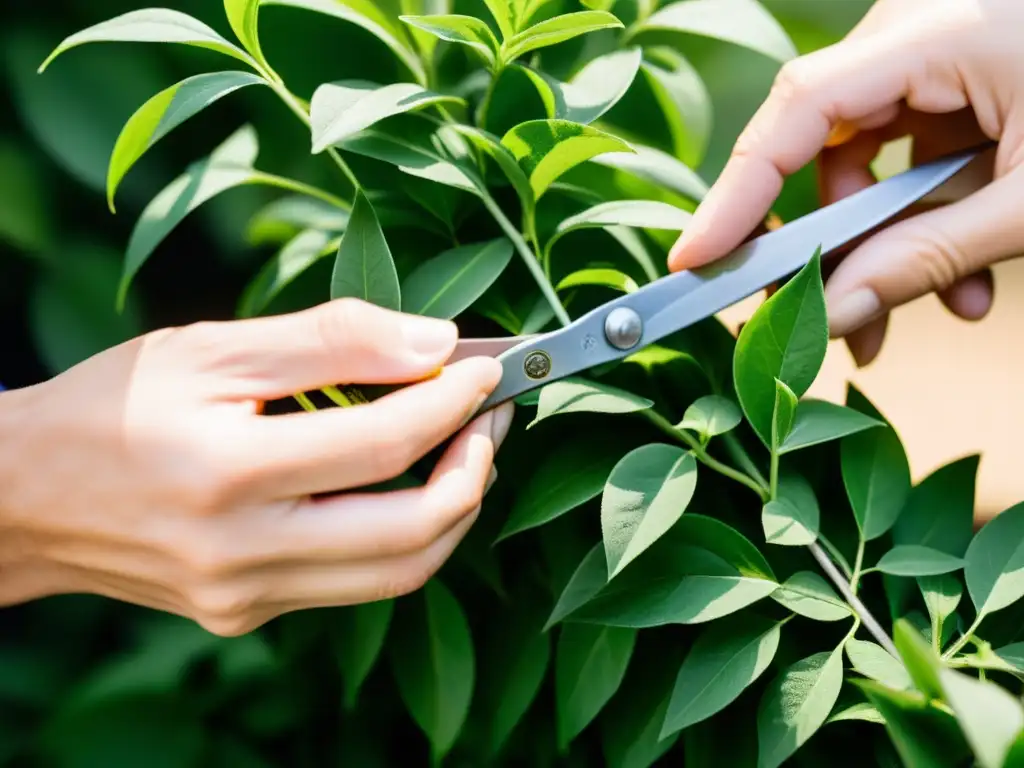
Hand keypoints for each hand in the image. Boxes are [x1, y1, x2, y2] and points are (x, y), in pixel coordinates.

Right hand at [0, 299, 511, 635]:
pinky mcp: (245, 614)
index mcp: (227, 471)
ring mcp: (246, 596)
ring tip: (465, 446)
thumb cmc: (113, 405)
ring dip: (454, 509)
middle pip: (415, 530)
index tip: (489, 367)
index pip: (386, 442)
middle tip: (493, 413)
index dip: (455, 400)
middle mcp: (241, 551)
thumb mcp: (213, 348)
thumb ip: (332, 341)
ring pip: (399, 572)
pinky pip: (354, 584)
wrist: (23, 496)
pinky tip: (402, 483)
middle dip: (477, 467)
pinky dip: (401, 534)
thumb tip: (438, 341)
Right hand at [668, 0, 1023, 365]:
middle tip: (823, 326)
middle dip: (827, 247)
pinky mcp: (959, 78)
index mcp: (938, 31)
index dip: (737, 192)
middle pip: (822, 147)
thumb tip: (837, 314)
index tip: (696, 261)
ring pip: (866, 163)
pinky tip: (970, 274)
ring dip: (888, 246)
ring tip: (935, 311)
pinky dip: (928, 220)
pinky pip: (910, 157)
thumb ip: (931, 256)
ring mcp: (938, 53)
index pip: (798, 112)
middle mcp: (919, 31)